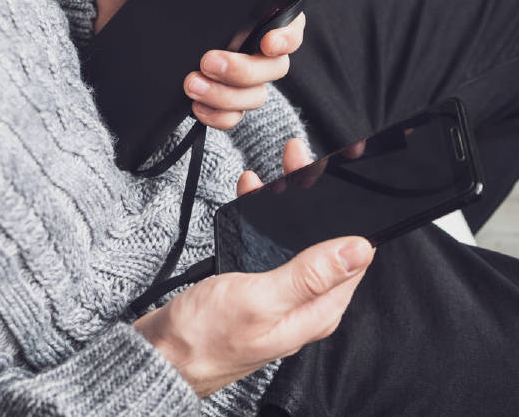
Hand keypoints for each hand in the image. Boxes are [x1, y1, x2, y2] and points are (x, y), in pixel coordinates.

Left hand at [94, 0, 304, 130]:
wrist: (91, 7)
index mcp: (241, 3)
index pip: (286, 23)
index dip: (288, 36)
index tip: (268, 40)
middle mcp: (238, 37)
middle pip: (274, 68)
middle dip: (246, 70)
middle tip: (209, 58)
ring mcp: (220, 68)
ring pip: (253, 97)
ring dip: (229, 95)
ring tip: (191, 81)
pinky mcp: (200, 91)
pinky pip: (228, 117)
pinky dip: (218, 117)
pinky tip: (194, 103)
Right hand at [134, 139, 374, 396]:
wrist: (159, 355)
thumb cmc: (204, 337)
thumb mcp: (261, 299)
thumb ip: (311, 274)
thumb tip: (359, 249)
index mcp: (317, 311)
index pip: (352, 257)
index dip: (349, 216)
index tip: (338, 178)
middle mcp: (304, 305)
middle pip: (325, 245)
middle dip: (317, 201)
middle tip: (301, 162)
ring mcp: (280, 297)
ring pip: (296, 243)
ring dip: (289, 207)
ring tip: (278, 172)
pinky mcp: (256, 290)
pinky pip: (269, 248)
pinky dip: (263, 221)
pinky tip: (252, 200)